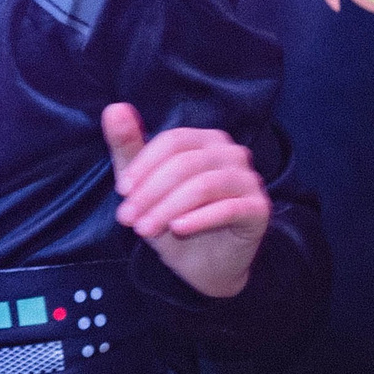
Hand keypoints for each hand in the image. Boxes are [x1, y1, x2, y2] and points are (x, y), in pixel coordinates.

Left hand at [104, 104, 268, 299]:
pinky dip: (198, 219)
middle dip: (150, 192)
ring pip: (203, 185)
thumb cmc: (171, 218)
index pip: (172, 141)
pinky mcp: (259, 209)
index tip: (121, 191)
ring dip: (167, 208)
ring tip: (145, 229)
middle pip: (185, 163)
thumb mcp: (143, 185)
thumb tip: (114, 108)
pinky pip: (228, 208)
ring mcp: (248, 180)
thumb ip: (128, 146)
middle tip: (128, 219)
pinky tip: (177, 229)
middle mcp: (232, 153)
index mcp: (206, 140)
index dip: (143, 165)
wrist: (201, 266)